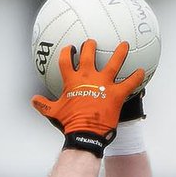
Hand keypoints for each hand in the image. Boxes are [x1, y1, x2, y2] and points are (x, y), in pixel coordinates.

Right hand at [32, 40, 145, 156]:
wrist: (85, 134)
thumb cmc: (69, 123)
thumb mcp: (54, 113)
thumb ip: (43, 104)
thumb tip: (33, 100)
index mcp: (72, 80)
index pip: (66, 59)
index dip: (67, 52)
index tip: (70, 49)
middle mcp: (87, 77)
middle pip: (88, 54)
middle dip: (89, 46)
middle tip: (92, 42)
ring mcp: (103, 84)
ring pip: (114, 63)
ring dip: (120, 53)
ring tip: (124, 45)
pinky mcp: (116, 94)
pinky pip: (129, 83)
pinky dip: (137, 77)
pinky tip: (143, 71)